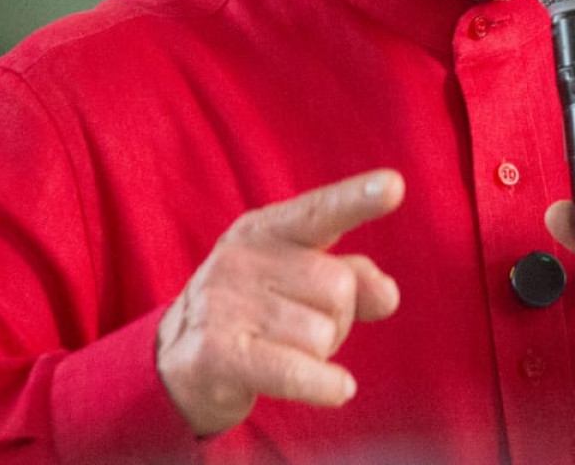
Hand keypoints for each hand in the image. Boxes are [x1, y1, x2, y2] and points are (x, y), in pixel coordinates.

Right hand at [156, 169, 404, 435]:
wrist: (179, 358)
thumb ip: (351, 277)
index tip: (395, 185)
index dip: (357, 199)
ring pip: (322, 334)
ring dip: (319, 355)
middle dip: (338, 319)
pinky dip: (323, 385)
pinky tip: (338, 389)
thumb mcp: (301, 280)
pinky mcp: (216, 352)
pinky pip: (296, 370)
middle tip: (303, 329)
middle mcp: (241, 257)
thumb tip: (387, 295)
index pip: (319, 211)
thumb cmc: (257, 309)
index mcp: (267, 229)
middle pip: (338, 287)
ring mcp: (224, 303)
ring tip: (284, 352)